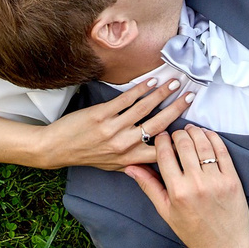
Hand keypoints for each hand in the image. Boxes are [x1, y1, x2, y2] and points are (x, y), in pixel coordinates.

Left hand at [23, 76, 195, 171]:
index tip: (193, 127)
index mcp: (129, 159)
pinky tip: (151, 81)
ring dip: (162, 94)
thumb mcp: (113, 166)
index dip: (179, 140)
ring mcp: (112, 129)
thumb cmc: (86, 156)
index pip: (162, 152)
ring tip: (175, 83)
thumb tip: (157, 159)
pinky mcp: (101, 114)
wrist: (55, 148)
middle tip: (191, 96)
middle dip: (177, 109)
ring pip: (144, 109)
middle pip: (158, 126)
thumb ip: (135, 163)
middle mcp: (123, 145)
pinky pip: (125, 100)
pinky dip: (141, 89)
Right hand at [123, 125, 248, 247]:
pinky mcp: (232, 180)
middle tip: (175, 134)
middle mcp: (196, 184)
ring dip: (195, 132)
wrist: (223, 247)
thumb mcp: (165, 211)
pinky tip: (207, 135)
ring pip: (203, 144)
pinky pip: (222, 152)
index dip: (162, 140)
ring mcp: (216, 181)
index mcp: (177, 192)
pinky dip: (213, 139)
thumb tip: (129, 167)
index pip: (165, 154)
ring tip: (189, 131)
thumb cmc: (192, 231)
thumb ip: (149, 185)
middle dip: (178, 134)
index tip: (161, 136)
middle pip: (184, 145)